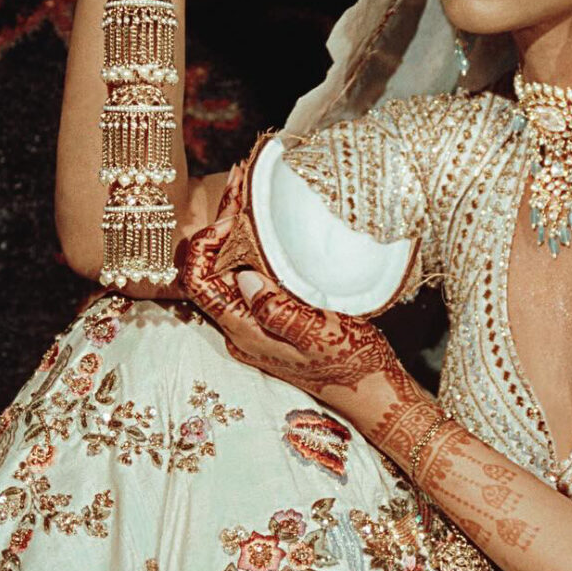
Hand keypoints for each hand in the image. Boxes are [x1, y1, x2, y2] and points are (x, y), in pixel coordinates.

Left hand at [180, 198, 415, 414]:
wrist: (372, 391)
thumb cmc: (351, 364)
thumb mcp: (318, 335)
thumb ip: (277, 310)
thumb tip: (242, 275)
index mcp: (244, 330)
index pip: (199, 281)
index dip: (206, 243)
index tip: (234, 216)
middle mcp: (242, 326)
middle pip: (212, 267)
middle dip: (223, 222)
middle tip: (243, 179)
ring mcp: (256, 322)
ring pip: (230, 268)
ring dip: (238, 229)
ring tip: (253, 188)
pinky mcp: (274, 316)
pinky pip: (251, 274)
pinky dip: (256, 244)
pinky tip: (271, 223)